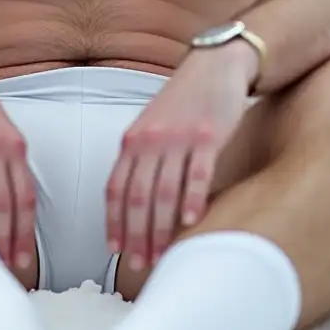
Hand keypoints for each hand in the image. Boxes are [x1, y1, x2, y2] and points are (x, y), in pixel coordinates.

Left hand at [106, 48, 254, 270]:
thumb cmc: (184, 100)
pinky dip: (193, 201)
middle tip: (139, 264)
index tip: (115, 250)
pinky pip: (198, 174)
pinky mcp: (208, 136)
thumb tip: (134, 201)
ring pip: (164, 191)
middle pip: (137, 197)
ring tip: (163, 255)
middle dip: (136, 235)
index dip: (114, 222)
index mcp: (132, 139)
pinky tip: (192, 222)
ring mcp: (178, 138)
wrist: (214, 65)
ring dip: (161, 228)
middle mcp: (150, 140)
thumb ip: (142, 158)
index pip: (116, 189)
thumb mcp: (152, 125)